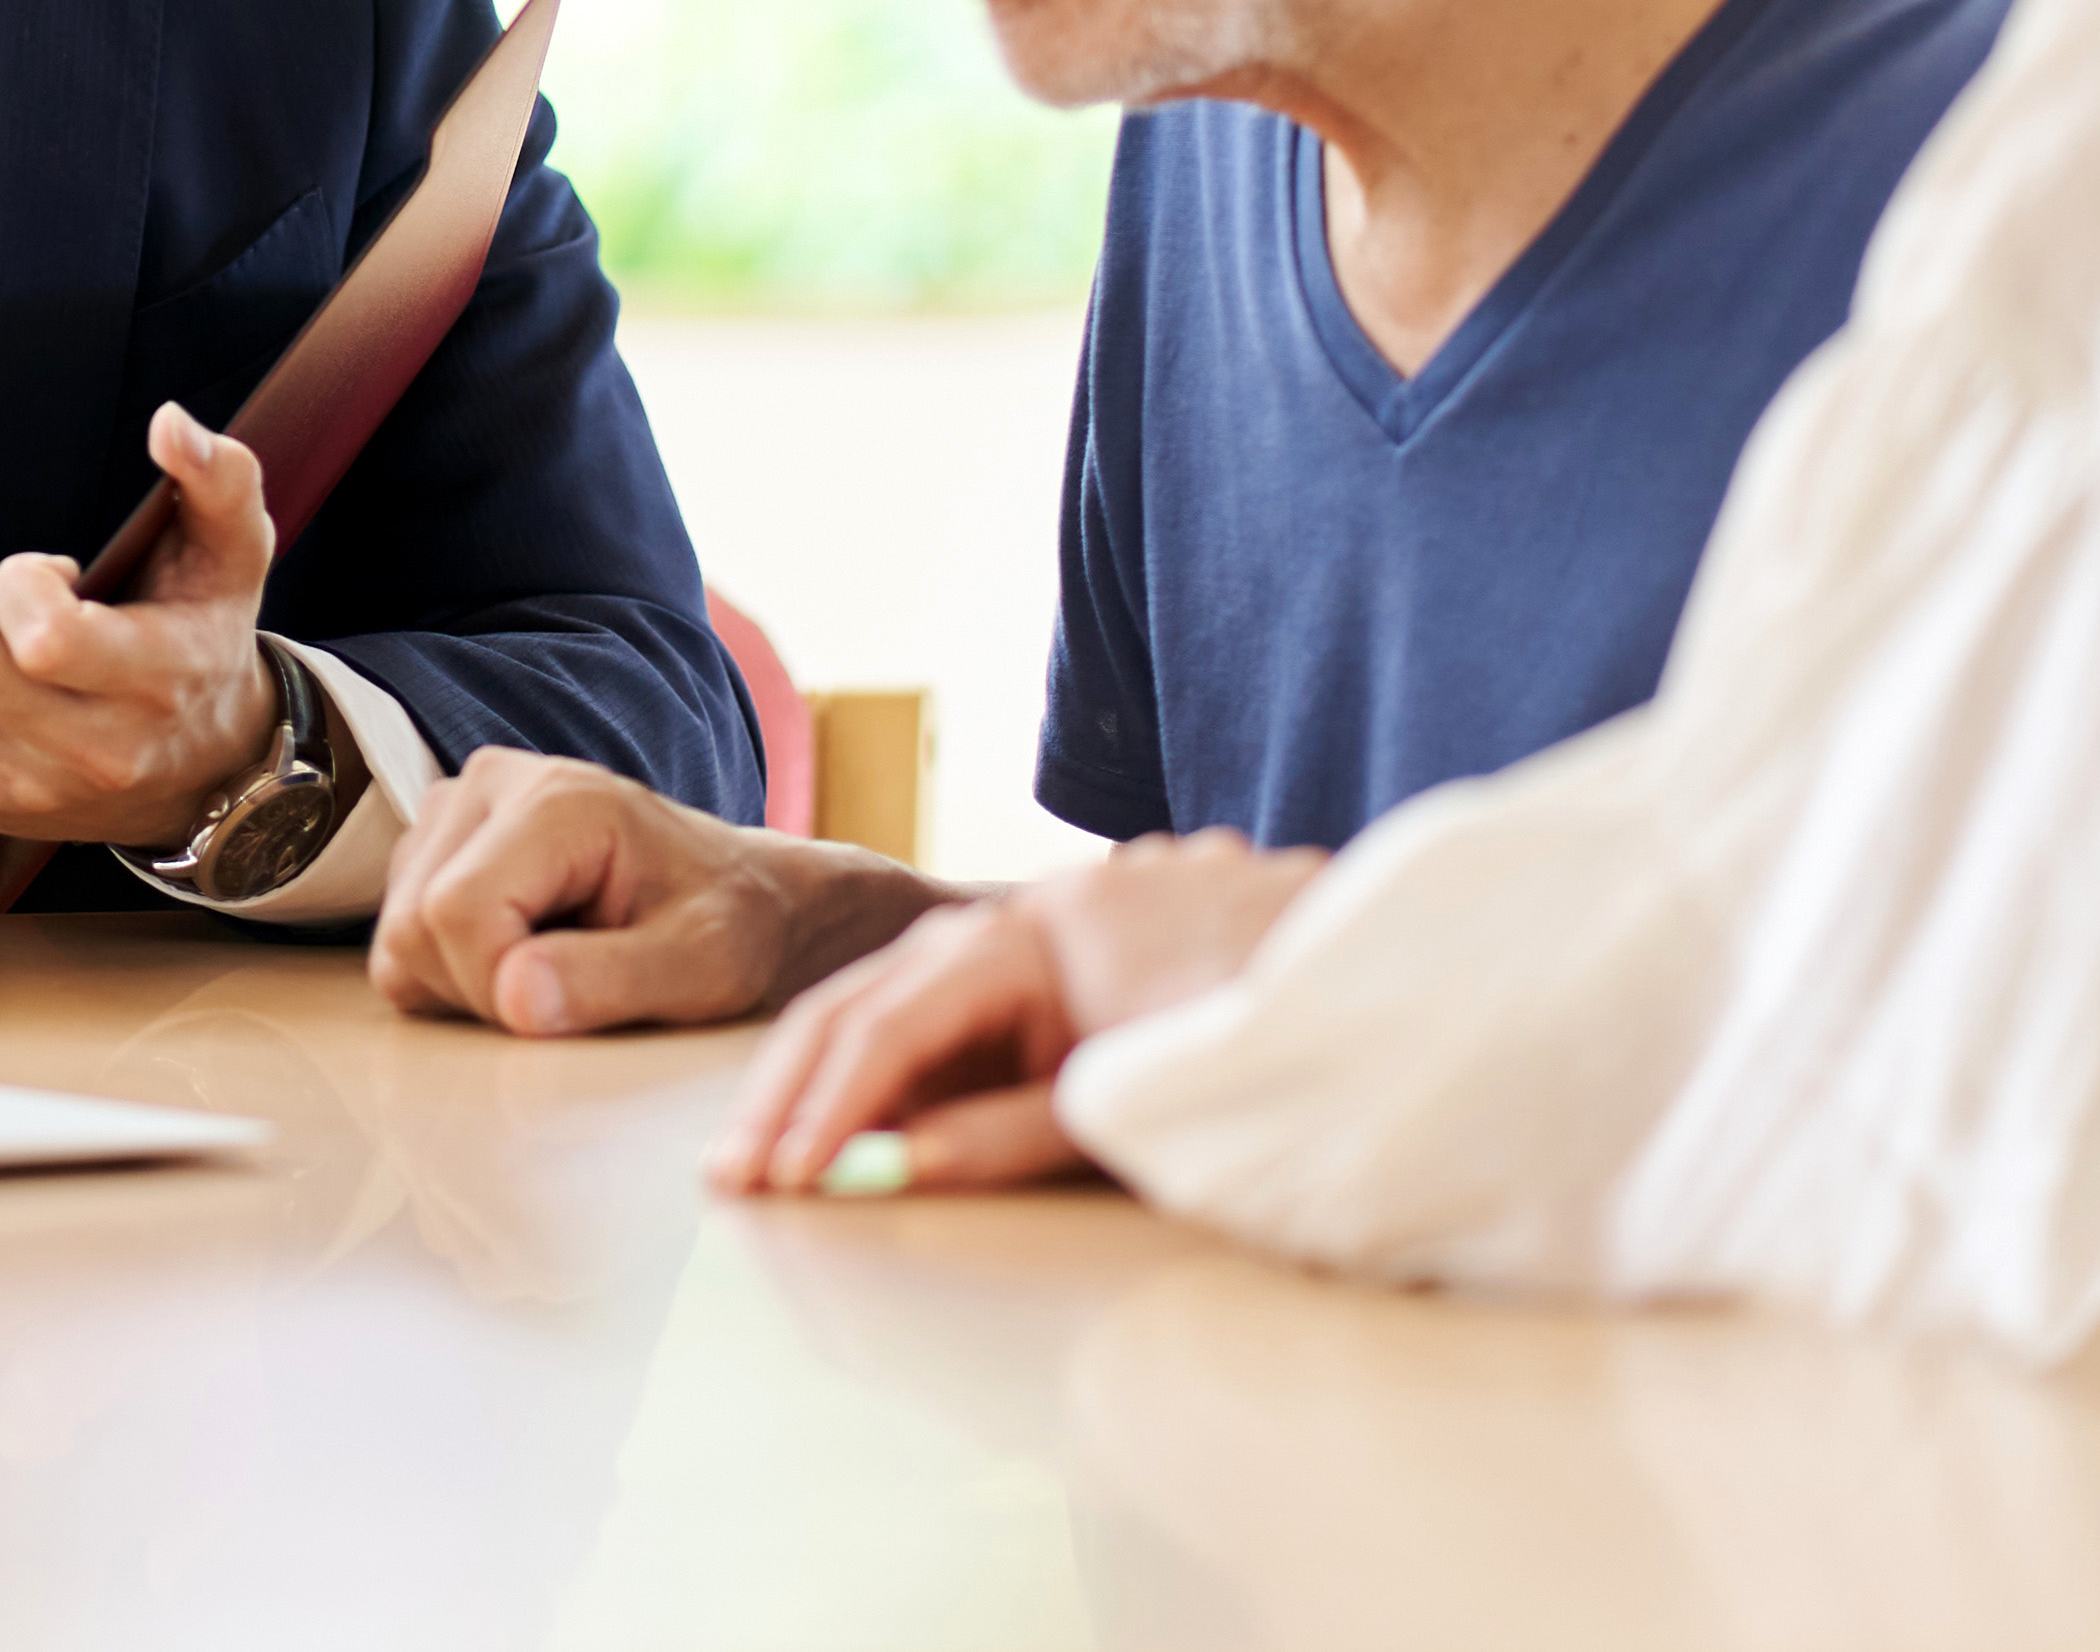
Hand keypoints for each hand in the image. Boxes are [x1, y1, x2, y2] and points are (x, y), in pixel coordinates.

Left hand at [0, 401, 281, 849]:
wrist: (201, 777)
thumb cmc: (205, 644)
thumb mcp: (235, 558)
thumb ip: (217, 480)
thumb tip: (172, 425)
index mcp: (149, 685)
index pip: (57, 645)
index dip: (27, 591)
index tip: (43, 566)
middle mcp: (77, 747)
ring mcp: (14, 777)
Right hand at [371, 752, 941, 1036]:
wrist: (742, 895)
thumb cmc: (732, 926)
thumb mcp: (703, 967)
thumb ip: (611, 981)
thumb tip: (514, 997)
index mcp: (557, 799)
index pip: (454, 913)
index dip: (495, 990)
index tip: (569, 1012)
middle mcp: (491, 783)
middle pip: (414, 926)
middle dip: (482, 990)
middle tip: (572, 992)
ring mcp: (457, 809)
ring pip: (399, 937)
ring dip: (467, 984)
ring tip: (557, 967)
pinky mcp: (440, 844)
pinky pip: (403, 939)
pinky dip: (456, 972)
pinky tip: (528, 954)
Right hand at [710, 828, 1322, 1197]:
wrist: (1369, 977)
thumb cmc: (1261, 1027)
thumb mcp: (1134, 1098)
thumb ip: (1011, 1132)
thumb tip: (896, 1173)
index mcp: (1034, 932)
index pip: (895, 1024)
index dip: (830, 1108)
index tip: (780, 1181)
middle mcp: (1014, 917)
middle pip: (866, 998)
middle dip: (792, 1090)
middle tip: (729, 1175)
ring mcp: (1025, 936)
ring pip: (890, 1000)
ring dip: (824, 1083)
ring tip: (763, 1161)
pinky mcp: (1044, 969)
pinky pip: (937, 1015)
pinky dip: (885, 1073)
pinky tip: (847, 1129)